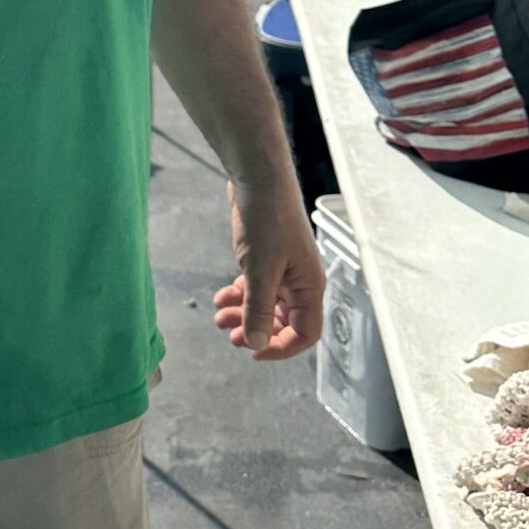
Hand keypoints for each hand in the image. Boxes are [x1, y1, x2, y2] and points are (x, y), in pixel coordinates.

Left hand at [214, 180, 324, 360]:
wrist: (258, 176)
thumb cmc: (268, 218)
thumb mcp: (260, 270)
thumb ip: (258, 309)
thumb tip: (255, 343)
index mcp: (309, 286)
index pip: (305, 333)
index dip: (282, 348)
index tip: (254, 352)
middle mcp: (299, 280)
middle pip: (283, 321)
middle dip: (257, 331)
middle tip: (230, 336)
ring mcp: (283, 267)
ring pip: (266, 303)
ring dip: (243, 313)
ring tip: (219, 317)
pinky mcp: (266, 256)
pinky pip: (255, 286)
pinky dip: (239, 294)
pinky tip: (220, 296)